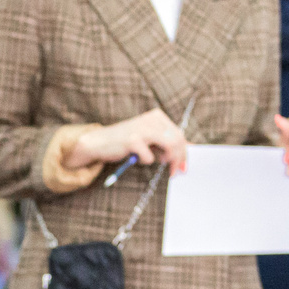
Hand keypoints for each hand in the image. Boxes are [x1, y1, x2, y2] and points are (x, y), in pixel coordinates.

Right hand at [62, 109, 188, 176]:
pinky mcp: (133, 140)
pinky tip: (135, 157)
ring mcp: (142, 128)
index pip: (179, 134)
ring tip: (157, 162)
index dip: (184, 152)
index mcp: (157, 116)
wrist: (98, 142)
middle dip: (179, 159)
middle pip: (177, 140)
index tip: (184, 167)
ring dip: (168, 160)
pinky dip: (146, 161)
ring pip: (170, 146)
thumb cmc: (126, 142)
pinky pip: (150, 157)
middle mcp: (151, 119)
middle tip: (175, 172)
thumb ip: (166, 142)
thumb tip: (189, 148)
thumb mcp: (149, 138)